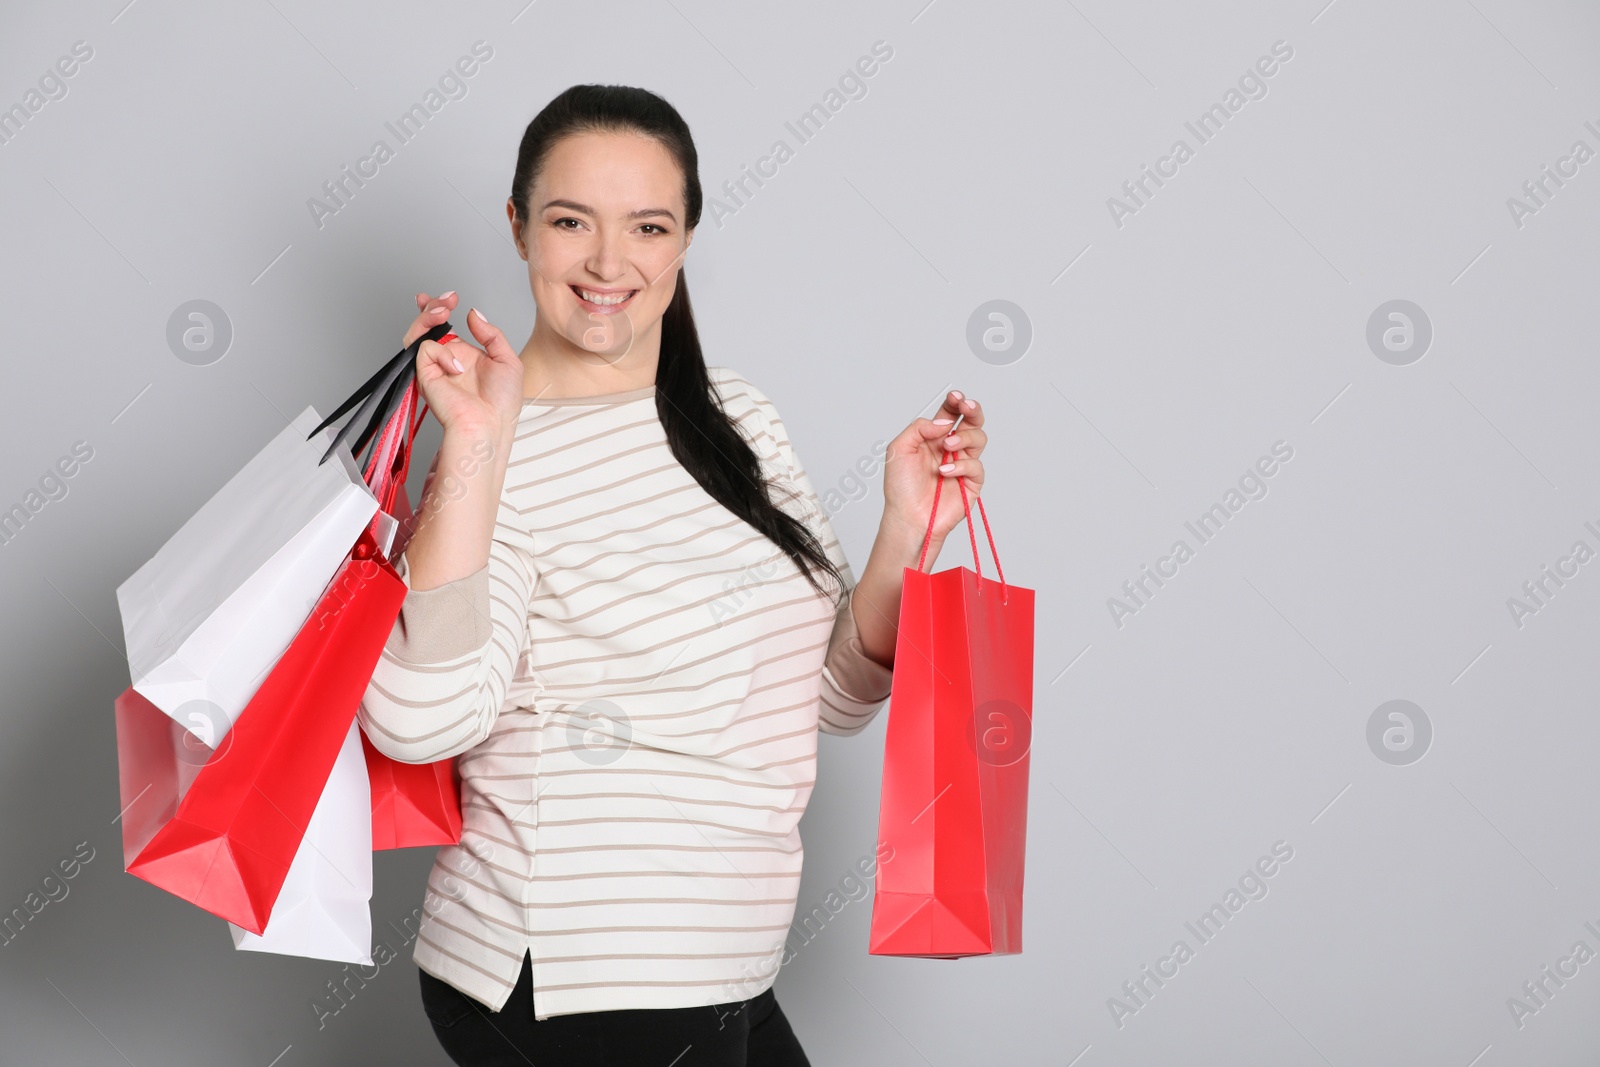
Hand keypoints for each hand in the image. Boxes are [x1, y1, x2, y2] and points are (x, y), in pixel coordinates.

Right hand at [403, 292, 523, 438]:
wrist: (490, 425)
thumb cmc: (501, 403)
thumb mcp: (507, 360)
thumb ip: (491, 334)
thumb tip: (473, 313)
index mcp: (465, 356)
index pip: (445, 327)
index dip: (439, 309)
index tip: (450, 297)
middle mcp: (447, 360)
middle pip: (428, 325)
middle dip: (433, 306)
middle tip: (446, 301)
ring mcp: (434, 367)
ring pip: (418, 333)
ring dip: (428, 316)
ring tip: (442, 312)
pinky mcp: (425, 375)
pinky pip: (425, 349)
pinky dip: (442, 353)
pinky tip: (457, 368)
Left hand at [881, 389, 986, 550]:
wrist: (907, 517)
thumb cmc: (901, 487)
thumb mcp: (899, 449)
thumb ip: (919, 428)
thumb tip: (944, 421)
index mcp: (934, 437)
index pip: (950, 413)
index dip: (955, 402)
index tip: (955, 396)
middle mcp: (951, 448)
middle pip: (972, 421)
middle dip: (973, 410)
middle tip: (966, 407)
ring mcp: (963, 464)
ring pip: (979, 439)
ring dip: (965, 437)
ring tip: (947, 446)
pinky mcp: (971, 483)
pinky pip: (976, 466)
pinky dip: (961, 465)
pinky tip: (945, 471)